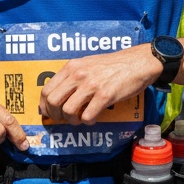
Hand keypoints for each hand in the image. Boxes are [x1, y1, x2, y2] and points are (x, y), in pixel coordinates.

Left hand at [38, 46, 157, 124]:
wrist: (138, 62)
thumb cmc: (113, 64)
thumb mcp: (87, 64)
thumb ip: (73, 76)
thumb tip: (58, 94)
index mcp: (71, 67)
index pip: (46, 90)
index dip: (44, 106)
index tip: (49, 114)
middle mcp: (78, 75)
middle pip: (53, 102)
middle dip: (56, 116)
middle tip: (64, 119)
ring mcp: (91, 85)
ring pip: (68, 111)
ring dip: (72, 121)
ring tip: (80, 119)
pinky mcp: (105, 95)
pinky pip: (87, 116)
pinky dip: (88, 122)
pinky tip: (94, 118)